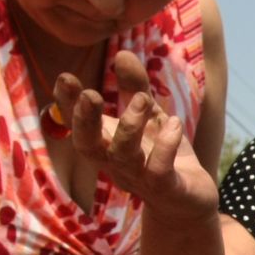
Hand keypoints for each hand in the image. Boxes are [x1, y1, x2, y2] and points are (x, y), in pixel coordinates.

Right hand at [55, 50, 217, 220]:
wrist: (189, 202)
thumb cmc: (163, 156)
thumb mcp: (150, 117)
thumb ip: (135, 88)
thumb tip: (122, 53)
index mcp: (107, 144)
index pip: (78, 125)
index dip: (67, 104)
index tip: (65, 77)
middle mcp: (115, 163)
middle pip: (88, 146)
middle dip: (85, 120)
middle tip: (91, 94)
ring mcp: (139, 178)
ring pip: (122, 156)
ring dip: (129, 126)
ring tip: (144, 99)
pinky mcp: (166, 189)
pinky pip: (159, 170)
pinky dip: (165, 146)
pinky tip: (173, 124)